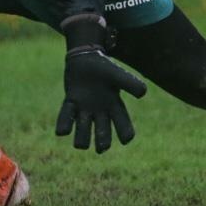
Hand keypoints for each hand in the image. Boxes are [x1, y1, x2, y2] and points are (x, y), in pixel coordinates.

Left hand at [56, 15, 145, 152]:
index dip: (125, 133)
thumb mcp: (118, 74)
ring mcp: (84, 109)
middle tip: (101, 148)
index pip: (123, 124)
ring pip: (83, 131)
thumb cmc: (104, 68)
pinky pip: (66, 116)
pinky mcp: (71, 103)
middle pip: (103, 133)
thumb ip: (130, 83)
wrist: (85, 57)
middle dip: (102, 142)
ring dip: (82, 138)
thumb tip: (143, 93)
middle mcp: (100, 112)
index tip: (126, 139)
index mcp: (115, 106)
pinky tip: (62, 132)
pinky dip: (64, 125)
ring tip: (81, 144)